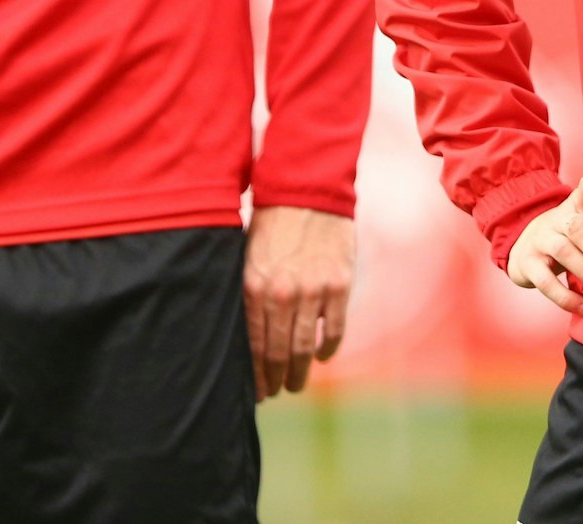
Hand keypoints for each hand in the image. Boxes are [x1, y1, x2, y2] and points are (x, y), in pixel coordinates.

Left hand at [243, 206, 354, 401]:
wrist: (308, 191)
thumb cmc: (271, 224)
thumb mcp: (246, 257)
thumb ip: (247, 294)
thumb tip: (243, 337)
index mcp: (253, 286)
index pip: (251, 347)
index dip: (254, 376)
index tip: (255, 392)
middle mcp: (281, 293)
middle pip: (277, 354)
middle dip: (274, 380)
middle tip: (275, 392)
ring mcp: (313, 291)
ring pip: (304, 348)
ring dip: (299, 373)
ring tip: (295, 384)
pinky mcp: (339, 285)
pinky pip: (334, 331)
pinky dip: (327, 350)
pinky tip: (321, 356)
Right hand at [507, 172, 582, 315]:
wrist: (522, 248)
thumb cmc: (567, 239)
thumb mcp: (582, 225)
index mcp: (576, 203)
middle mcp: (556, 217)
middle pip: (579, 227)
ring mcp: (540, 239)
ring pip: (564, 251)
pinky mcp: (527, 263)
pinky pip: (545, 281)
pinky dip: (566, 298)